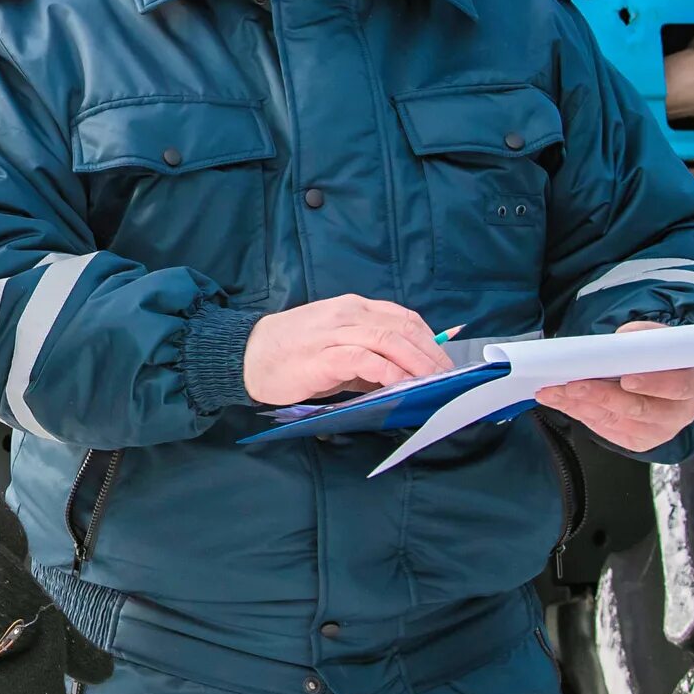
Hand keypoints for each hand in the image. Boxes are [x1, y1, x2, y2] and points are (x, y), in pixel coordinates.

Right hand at [242, 294, 450, 405]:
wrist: (246, 355)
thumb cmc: (290, 352)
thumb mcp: (334, 345)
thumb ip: (366, 355)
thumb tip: (403, 375)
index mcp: (352, 307)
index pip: (403, 317)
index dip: (430, 339)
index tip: (444, 362)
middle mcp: (347, 314)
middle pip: (403, 329)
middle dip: (431, 355)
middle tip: (447, 378)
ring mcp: (335, 333)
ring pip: (389, 341)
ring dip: (417, 363)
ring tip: (433, 383)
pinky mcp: (323, 356)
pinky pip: (365, 360)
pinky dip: (389, 372)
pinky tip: (402, 385)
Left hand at [534, 319, 693, 451]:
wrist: (665, 378)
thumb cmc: (663, 356)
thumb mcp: (659, 337)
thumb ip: (643, 337)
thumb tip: (619, 340)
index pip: (678, 386)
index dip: (653, 384)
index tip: (627, 379)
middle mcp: (680, 413)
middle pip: (639, 409)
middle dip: (602, 396)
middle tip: (573, 385)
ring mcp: (658, 431)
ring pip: (616, 421)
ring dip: (581, 406)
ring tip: (553, 391)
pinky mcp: (637, 441)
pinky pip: (605, 428)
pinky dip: (580, 413)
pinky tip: (561, 401)